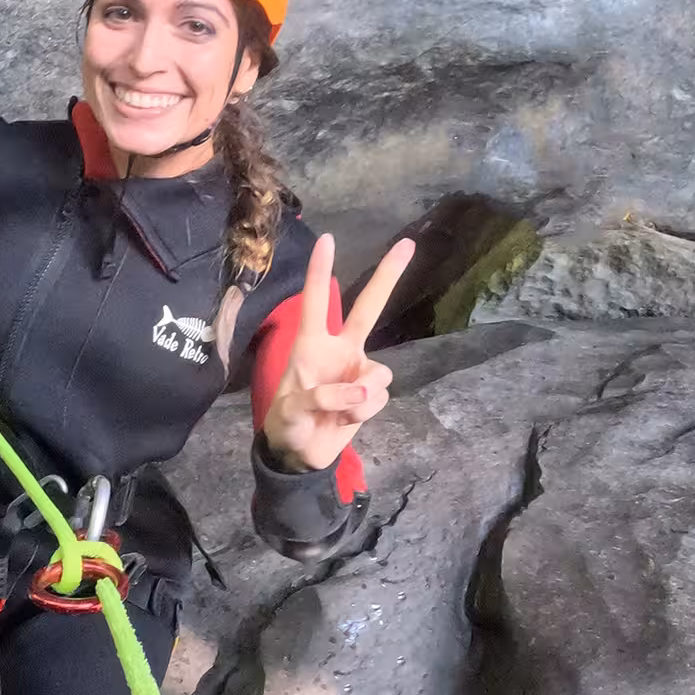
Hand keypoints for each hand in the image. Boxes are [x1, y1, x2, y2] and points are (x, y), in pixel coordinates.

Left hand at [263, 234, 414, 469]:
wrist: (299, 455)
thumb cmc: (286, 424)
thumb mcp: (292, 412)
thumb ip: (323, 397)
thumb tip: (362, 391)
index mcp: (310, 345)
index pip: (316, 302)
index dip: (320, 271)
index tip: (327, 239)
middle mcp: (339, 350)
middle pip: (367, 309)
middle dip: (387, 277)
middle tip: (408, 244)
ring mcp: (357, 371)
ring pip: (379, 373)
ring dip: (361, 397)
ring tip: (335, 413)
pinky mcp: (370, 394)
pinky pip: (379, 398)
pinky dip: (364, 413)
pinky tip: (345, 420)